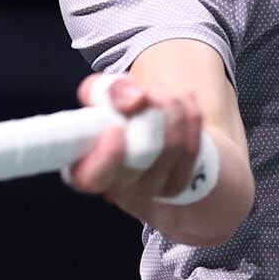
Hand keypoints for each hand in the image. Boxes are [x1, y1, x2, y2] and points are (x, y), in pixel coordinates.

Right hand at [64, 73, 204, 212]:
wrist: (150, 127)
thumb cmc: (117, 113)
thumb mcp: (101, 93)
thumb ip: (105, 90)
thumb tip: (135, 99)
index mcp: (86, 168)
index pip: (90, 177)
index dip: (106, 156)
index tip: (117, 127)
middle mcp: (116, 187)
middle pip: (139, 160)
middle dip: (152, 116)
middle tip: (151, 91)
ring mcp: (148, 189)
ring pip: (170, 151)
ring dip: (173, 109)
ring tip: (163, 90)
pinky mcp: (176, 184)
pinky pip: (192, 148)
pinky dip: (191, 117)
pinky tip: (186, 101)